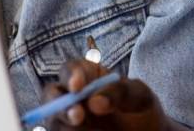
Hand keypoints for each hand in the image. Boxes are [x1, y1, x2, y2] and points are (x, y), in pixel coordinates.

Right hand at [44, 59, 167, 130]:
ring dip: (69, 128)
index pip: (70, 69)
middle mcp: (73, 97)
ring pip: (54, 121)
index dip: (70, 75)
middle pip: (51, 95)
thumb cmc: (141, 109)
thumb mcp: (139, 95)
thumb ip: (120, 92)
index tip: (78, 86)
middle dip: (60, 105)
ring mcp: (69, 120)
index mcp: (88, 76)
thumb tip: (95, 102)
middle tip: (78, 116)